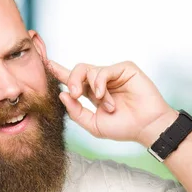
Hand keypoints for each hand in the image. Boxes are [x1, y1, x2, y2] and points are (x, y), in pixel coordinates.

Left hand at [48, 60, 177, 146]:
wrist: (146, 127)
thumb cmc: (123, 127)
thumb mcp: (93, 124)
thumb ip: (76, 112)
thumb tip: (62, 95)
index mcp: (92, 93)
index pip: (72, 79)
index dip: (58, 71)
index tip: (46, 63)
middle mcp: (101, 82)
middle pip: (78, 70)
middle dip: (71, 80)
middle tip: (75, 95)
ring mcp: (113, 74)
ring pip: (89, 69)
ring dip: (93, 90)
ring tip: (105, 105)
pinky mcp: (124, 69)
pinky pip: (103, 70)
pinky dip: (100, 83)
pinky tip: (104, 95)